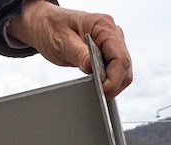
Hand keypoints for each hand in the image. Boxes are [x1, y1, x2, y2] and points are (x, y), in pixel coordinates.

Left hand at [7, 0, 131, 98]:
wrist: (44, 24)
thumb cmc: (51, 27)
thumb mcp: (62, 41)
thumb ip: (79, 55)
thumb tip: (93, 69)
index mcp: (103, 26)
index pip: (120, 58)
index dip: (114, 79)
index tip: (102, 91)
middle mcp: (112, 33)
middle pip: (125, 66)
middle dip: (114, 84)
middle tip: (99, 95)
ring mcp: (112, 43)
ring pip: (124, 71)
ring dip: (113, 84)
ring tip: (97, 90)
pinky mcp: (108, 52)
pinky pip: (116, 71)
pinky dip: (109, 81)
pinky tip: (98, 84)